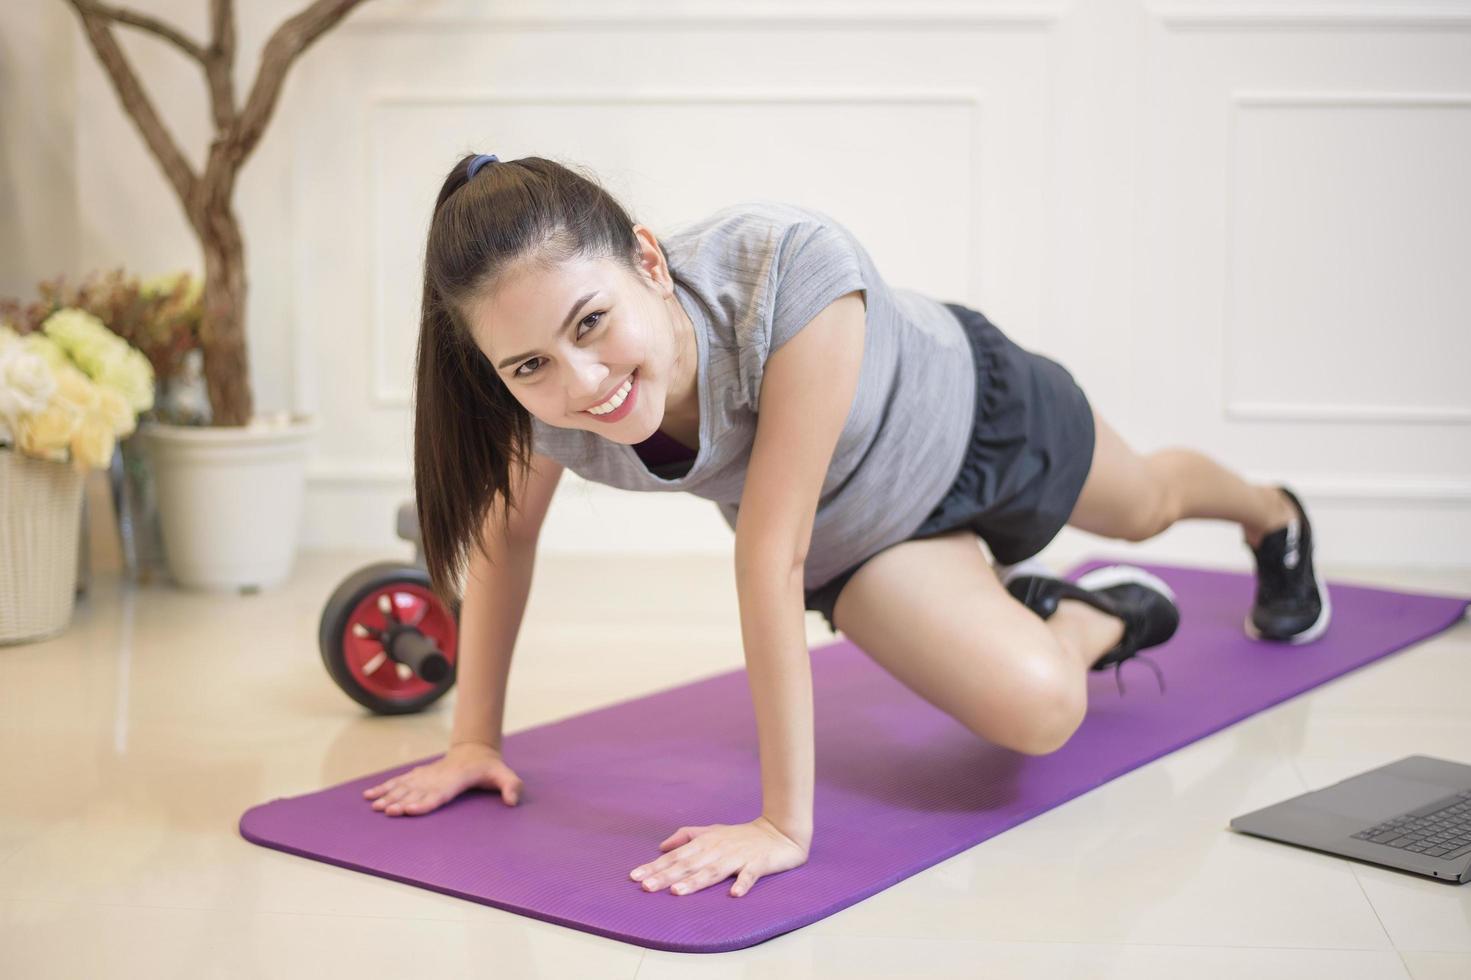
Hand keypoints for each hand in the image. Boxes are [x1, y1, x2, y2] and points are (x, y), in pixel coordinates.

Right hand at [363, 742, 523, 815]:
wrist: (475, 750)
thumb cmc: (490, 768)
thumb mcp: (506, 775)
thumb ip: (511, 786)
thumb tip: (513, 801)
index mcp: (456, 780)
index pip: (439, 794)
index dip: (424, 802)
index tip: (409, 809)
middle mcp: (437, 778)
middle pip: (417, 791)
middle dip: (400, 800)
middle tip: (386, 810)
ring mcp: (426, 776)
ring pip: (404, 786)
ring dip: (389, 795)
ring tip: (374, 806)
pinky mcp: (419, 776)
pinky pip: (399, 781)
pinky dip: (384, 787)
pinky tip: (369, 796)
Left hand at [629, 816, 809, 897]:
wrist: (779, 832)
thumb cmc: (741, 835)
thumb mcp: (712, 832)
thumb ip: (686, 837)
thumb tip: (661, 846)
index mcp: (705, 842)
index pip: (676, 856)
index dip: (655, 866)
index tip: (635, 877)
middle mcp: (718, 849)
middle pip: (689, 864)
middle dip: (666, 875)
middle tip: (646, 887)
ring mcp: (738, 857)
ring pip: (713, 871)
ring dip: (696, 881)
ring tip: (677, 892)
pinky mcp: (758, 864)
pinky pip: (750, 875)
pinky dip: (742, 883)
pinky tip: (734, 894)